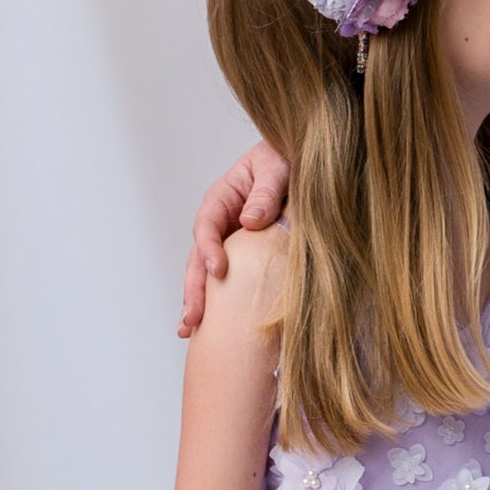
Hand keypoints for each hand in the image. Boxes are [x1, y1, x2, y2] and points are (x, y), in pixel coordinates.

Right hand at [179, 141, 287, 334]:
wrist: (300, 164)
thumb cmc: (286, 159)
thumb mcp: (277, 168)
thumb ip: (266, 192)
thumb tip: (250, 222)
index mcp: (222, 198)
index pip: (207, 226)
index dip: (209, 249)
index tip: (219, 271)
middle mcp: (219, 222)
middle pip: (198, 257)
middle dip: (194, 288)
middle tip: (193, 318)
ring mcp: (228, 242)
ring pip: (206, 273)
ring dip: (198, 300)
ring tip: (190, 330)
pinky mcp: (243, 257)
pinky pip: (228, 279)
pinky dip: (219, 301)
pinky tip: (212, 326)